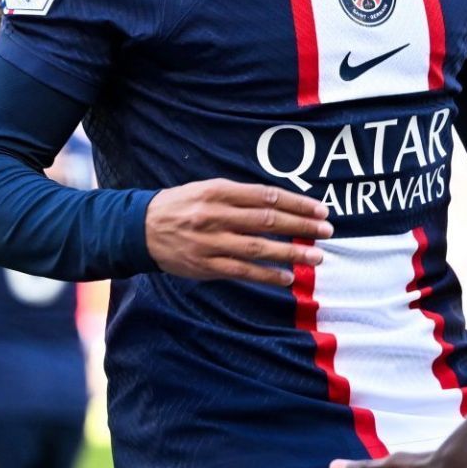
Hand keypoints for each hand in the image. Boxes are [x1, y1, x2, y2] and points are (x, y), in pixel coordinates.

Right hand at [145, 180, 331, 283]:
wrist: (139, 229)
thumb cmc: (181, 206)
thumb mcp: (207, 189)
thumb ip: (240, 196)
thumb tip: (280, 204)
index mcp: (218, 191)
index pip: (266, 196)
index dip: (296, 203)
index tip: (320, 209)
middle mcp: (215, 215)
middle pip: (267, 220)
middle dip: (301, 226)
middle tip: (327, 230)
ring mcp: (210, 242)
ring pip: (258, 248)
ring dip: (291, 253)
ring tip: (316, 256)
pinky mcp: (206, 265)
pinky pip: (243, 271)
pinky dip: (267, 275)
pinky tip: (287, 278)